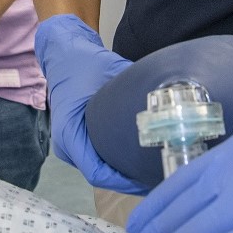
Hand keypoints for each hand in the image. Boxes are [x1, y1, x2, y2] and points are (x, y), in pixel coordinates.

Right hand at [35, 15, 149, 194]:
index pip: (96, 171)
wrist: (63, 51)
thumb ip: (136, 90)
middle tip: (159, 175)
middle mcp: (66, 144)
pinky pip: (97, 159)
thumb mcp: (114, 73)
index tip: (148, 177)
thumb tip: (169, 99)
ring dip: (123, 171)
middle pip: (100, 174)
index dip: (124, 180)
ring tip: (152, 169)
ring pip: (99, 168)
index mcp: (70, 132)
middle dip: (129, 178)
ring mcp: (69, 145)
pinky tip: (138, 158)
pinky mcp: (76, 141)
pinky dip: (116, 162)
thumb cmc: (86, 63)